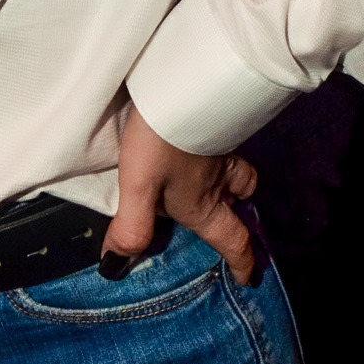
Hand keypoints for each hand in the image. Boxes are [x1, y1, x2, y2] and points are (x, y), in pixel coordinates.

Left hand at [103, 102, 257, 283]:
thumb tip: (115, 265)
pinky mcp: (215, 125)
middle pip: (242, 203)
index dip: (242, 261)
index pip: (232, 239)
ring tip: (218, 181)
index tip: (248, 277)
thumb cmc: (162, 141)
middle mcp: (218, 182)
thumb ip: (131, 227)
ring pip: (238, 173)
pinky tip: (199, 145)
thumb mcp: (139, 186)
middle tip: (235, 217)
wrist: (184, 86)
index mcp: (203, 204)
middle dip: (242, 215)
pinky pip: (226, 148)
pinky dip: (218, 154)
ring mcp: (220, 151)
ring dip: (233, 182)